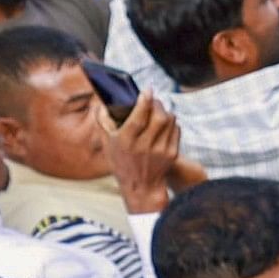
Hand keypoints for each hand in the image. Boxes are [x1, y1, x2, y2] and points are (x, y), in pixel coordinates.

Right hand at [109, 94, 183, 214]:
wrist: (141, 186)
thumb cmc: (121, 161)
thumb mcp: (108, 143)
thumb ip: (103, 122)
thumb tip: (102, 103)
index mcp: (126, 142)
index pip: (138, 117)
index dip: (144, 101)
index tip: (147, 90)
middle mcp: (144, 147)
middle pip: (158, 117)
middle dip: (157, 104)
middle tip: (153, 100)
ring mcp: (160, 151)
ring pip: (170, 121)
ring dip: (165, 111)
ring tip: (158, 111)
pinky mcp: (171, 154)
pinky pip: (176, 129)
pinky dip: (171, 122)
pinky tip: (164, 123)